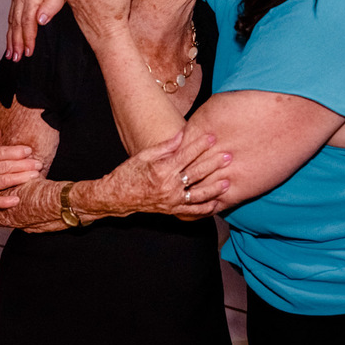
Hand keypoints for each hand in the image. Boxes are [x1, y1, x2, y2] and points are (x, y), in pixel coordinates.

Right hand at [5, 0, 72, 60]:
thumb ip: (52, 5)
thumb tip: (40, 21)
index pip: (27, 22)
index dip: (27, 38)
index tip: (29, 51)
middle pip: (16, 23)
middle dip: (15, 42)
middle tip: (15, 58)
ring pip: (11, 19)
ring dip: (11, 37)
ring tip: (11, 53)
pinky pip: (12, 12)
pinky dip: (11, 26)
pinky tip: (11, 35)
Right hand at [104, 130, 231, 218]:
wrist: (116, 197)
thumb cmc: (128, 174)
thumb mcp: (143, 156)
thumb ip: (165, 147)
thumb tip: (183, 134)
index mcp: (162, 171)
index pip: (186, 155)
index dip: (199, 145)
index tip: (212, 136)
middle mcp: (169, 187)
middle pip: (196, 173)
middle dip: (213, 164)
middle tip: (228, 155)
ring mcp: (171, 201)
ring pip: (198, 195)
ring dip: (214, 188)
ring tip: (227, 181)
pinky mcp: (172, 210)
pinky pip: (192, 211)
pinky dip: (204, 209)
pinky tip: (216, 204)